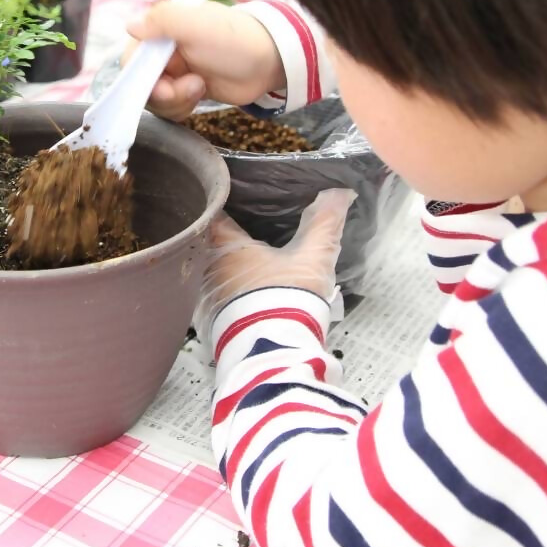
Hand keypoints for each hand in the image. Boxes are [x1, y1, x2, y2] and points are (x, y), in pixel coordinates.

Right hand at [126, 0, 283, 118]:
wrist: (270, 60)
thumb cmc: (235, 38)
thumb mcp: (197, 24)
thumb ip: (163, 21)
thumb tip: (129, 26)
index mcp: (163, 30)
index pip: (132, 58)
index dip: (142, 77)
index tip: (164, 85)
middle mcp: (165, 51)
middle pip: (142, 83)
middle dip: (165, 93)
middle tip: (192, 87)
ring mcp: (177, 72)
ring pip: (156, 99)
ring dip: (176, 100)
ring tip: (201, 87)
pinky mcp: (188, 89)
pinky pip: (171, 107)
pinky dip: (181, 108)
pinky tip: (201, 96)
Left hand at [202, 189, 354, 317]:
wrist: (274, 354)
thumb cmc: (290, 298)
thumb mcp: (313, 259)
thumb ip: (324, 224)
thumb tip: (340, 193)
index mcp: (226, 246)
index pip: (213, 212)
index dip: (223, 200)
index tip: (234, 193)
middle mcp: (208, 268)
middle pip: (208, 240)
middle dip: (223, 233)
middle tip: (242, 223)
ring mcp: (206, 297)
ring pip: (210, 268)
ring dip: (224, 262)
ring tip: (245, 255)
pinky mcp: (211, 321)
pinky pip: (215, 293)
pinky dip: (227, 287)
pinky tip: (244, 287)